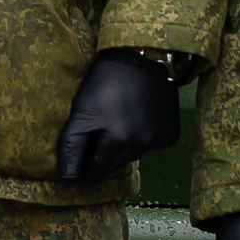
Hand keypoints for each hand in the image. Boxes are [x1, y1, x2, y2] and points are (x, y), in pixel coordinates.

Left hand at [55, 49, 180, 182]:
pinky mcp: (172, 134)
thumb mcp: (81, 112)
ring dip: (126, 143)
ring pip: (134, 156)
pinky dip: (144, 136)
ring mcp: (160, 141)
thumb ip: (72, 148)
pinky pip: (151, 146)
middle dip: (107, 150)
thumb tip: (67, 182)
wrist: (142, 57)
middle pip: (116, 165)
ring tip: (122, 116)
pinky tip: (140, 115)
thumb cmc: (105, 82)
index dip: (88, 158)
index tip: (88, 139)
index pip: (97, 172)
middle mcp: (143, 145)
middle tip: (105, 123)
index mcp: (119, 142)